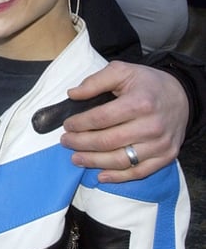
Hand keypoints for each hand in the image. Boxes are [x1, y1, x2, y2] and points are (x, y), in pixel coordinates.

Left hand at [60, 61, 186, 182]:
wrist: (182, 96)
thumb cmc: (148, 84)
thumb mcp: (123, 71)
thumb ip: (96, 81)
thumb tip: (72, 94)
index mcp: (140, 102)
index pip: (101, 118)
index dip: (80, 124)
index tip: (68, 125)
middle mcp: (152, 126)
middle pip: (108, 141)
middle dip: (81, 144)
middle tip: (66, 142)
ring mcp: (160, 144)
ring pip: (121, 160)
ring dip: (94, 162)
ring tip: (76, 158)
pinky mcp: (166, 156)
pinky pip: (139, 172)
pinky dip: (118, 177)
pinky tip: (100, 175)